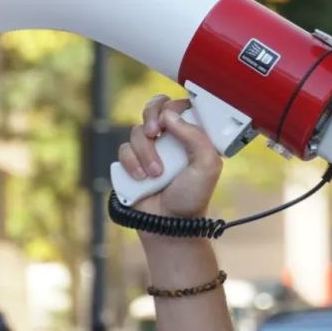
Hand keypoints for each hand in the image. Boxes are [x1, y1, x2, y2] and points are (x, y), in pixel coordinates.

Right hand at [117, 94, 223, 218]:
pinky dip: (131, 163)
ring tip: (156, 174)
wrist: (168, 225)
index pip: (180, 105)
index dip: (173, 106)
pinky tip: (141, 179)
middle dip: (151, 116)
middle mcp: (170, 139)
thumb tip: (170, 115)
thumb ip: (196, 136)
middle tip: (155, 132)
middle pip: (154, 108)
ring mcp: (149, 149)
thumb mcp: (208, 166)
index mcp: (191, 136)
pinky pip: (123, 149)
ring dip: (145, 152)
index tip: (170, 119)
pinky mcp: (132, 162)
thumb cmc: (192, 198)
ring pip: (137, 131)